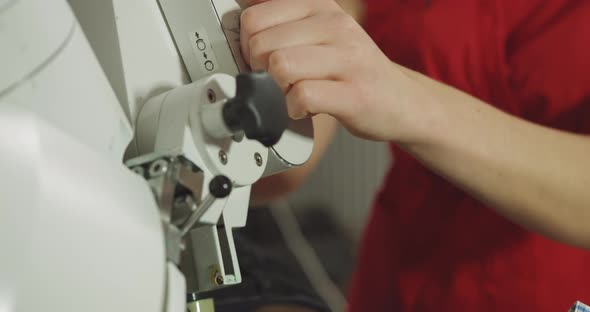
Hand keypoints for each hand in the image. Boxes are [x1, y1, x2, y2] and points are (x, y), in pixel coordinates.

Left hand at [240, 0, 424, 140]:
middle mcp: (335, 26)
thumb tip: (241, 20)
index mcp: (321, 6)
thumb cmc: (352, 70)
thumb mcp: (321, 34)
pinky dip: (293, 108)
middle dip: (258, 69)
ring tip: (290, 94)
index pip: (255, 15)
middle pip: (261, 43)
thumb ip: (284, 26)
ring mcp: (348, 59)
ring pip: (279, 66)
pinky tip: (302, 108)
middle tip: (276, 81)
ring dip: (275, 89)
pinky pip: (302, 95)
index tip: (260, 59)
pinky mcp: (354, 93)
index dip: (247, 44)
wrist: (401, 100)